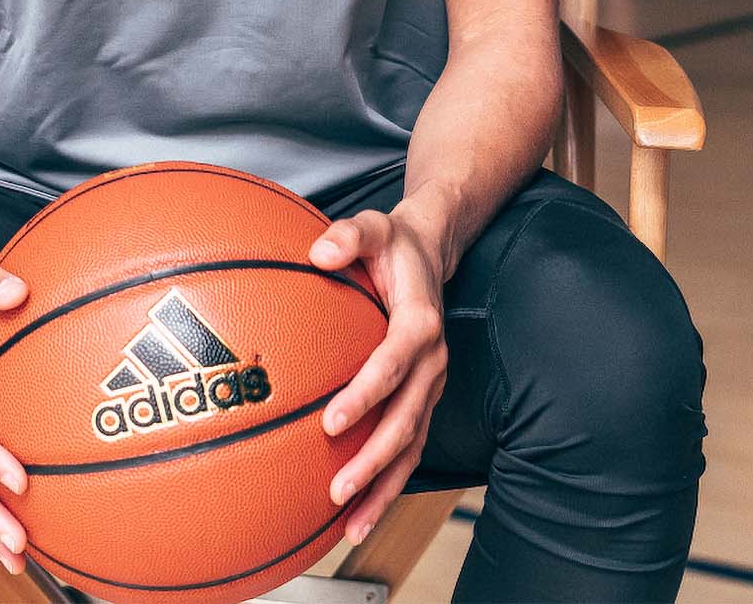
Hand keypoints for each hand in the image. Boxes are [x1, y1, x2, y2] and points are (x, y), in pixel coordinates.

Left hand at [309, 205, 447, 543]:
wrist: (431, 251)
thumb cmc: (394, 242)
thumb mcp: (374, 226)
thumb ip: (349, 235)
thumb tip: (320, 250)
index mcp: (419, 323)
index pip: (392, 367)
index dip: (365, 396)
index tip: (332, 423)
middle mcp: (432, 362)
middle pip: (406, 422)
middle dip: (374, 461)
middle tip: (337, 491)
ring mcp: (431, 385)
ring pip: (412, 447)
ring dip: (384, 488)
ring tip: (351, 526)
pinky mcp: (423, 398)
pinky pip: (409, 447)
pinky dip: (389, 482)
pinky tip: (359, 510)